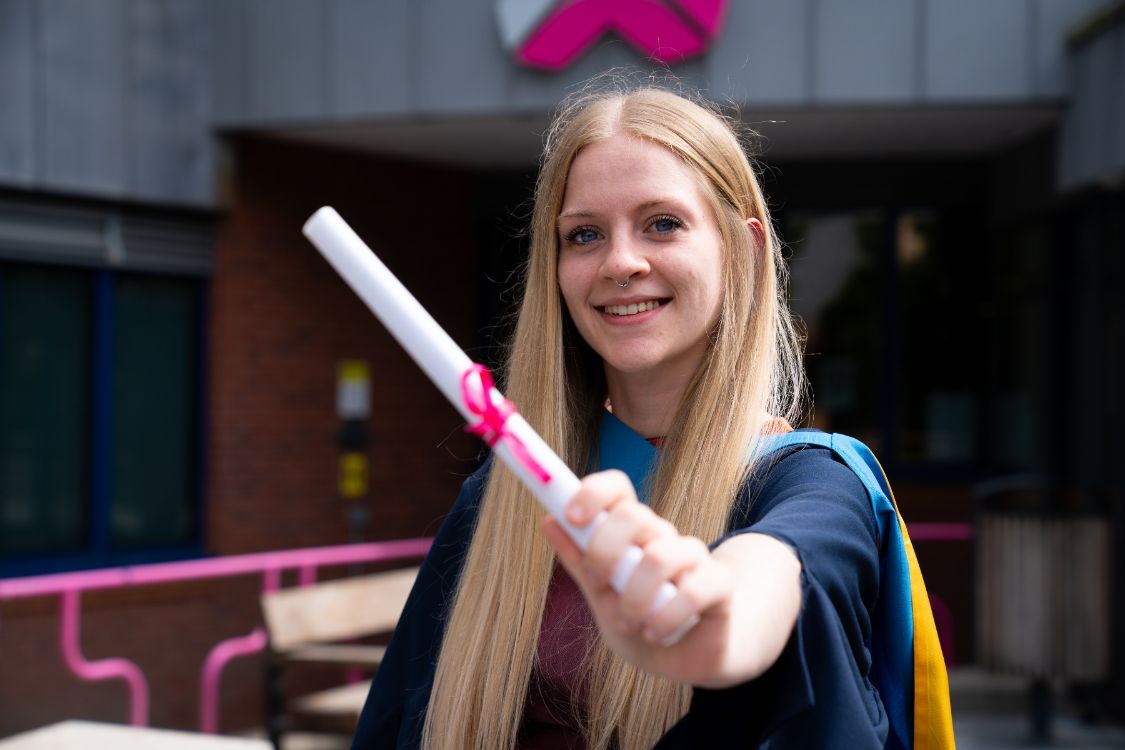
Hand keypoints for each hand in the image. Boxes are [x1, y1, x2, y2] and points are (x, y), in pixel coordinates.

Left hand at [541, 470, 743, 685]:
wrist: (694, 659)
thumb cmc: (644, 623)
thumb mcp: (603, 598)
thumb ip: (580, 563)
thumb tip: (548, 520)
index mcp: (631, 532)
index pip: (617, 487)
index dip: (593, 492)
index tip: (572, 517)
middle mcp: (662, 536)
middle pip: (633, 515)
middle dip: (604, 551)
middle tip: (598, 585)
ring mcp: (693, 557)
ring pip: (659, 556)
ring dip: (634, 597)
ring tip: (629, 623)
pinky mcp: (719, 583)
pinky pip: (691, 590)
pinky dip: (665, 617)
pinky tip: (655, 634)